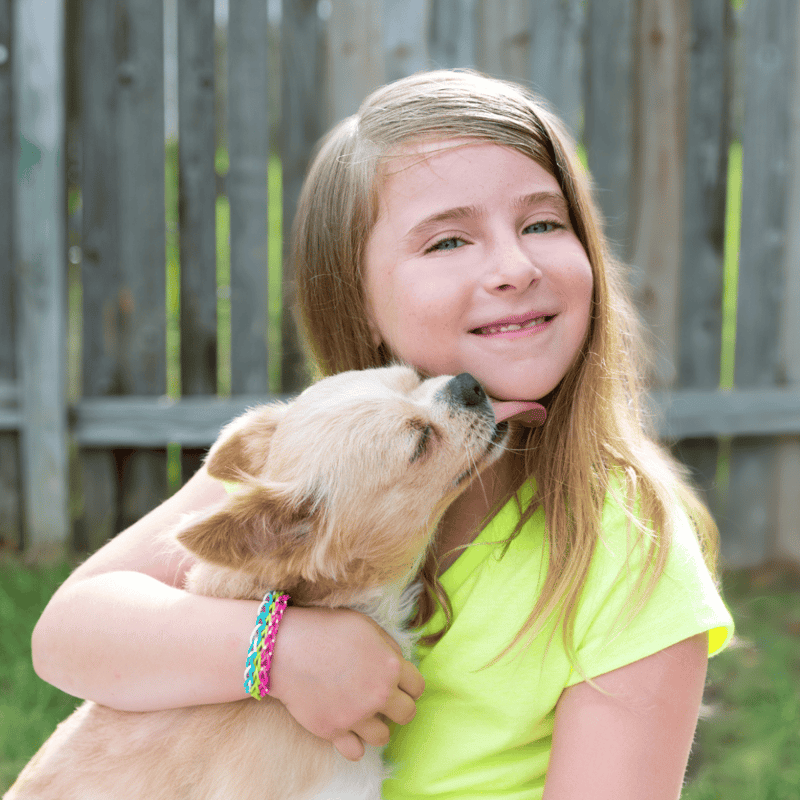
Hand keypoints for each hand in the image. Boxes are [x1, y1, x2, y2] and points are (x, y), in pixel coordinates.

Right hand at [267, 606, 424, 760]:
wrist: (284, 647)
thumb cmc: (325, 629)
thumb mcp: (365, 625)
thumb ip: (388, 646)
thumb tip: (399, 663)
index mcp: (389, 667)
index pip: (418, 687)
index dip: (410, 684)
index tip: (400, 683)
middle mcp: (378, 695)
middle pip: (407, 714)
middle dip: (399, 706)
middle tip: (384, 699)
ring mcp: (356, 716)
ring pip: (383, 737)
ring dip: (377, 725)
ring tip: (363, 711)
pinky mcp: (333, 731)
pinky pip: (356, 752)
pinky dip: (354, 743)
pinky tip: (348, 727)